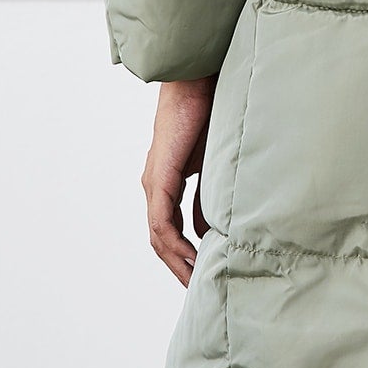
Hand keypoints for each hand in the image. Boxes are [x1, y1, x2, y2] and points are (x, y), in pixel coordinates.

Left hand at [142, 76, 217, 285]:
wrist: (197, 78)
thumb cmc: (209, 110)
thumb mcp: (213, 164)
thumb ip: (208, 196)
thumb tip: (208, 230)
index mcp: (166, 180)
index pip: (170, 229)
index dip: (184, 254)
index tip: (203, 273)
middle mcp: (154, 184)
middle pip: (161, 239)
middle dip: (179, 266)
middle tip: (199, 289)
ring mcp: (154, 181)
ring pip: (159, 236)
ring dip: (177, 262)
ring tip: (196, 282)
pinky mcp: (160, 177)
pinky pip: (162, 222)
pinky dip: (175, 245)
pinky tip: (191, 259)